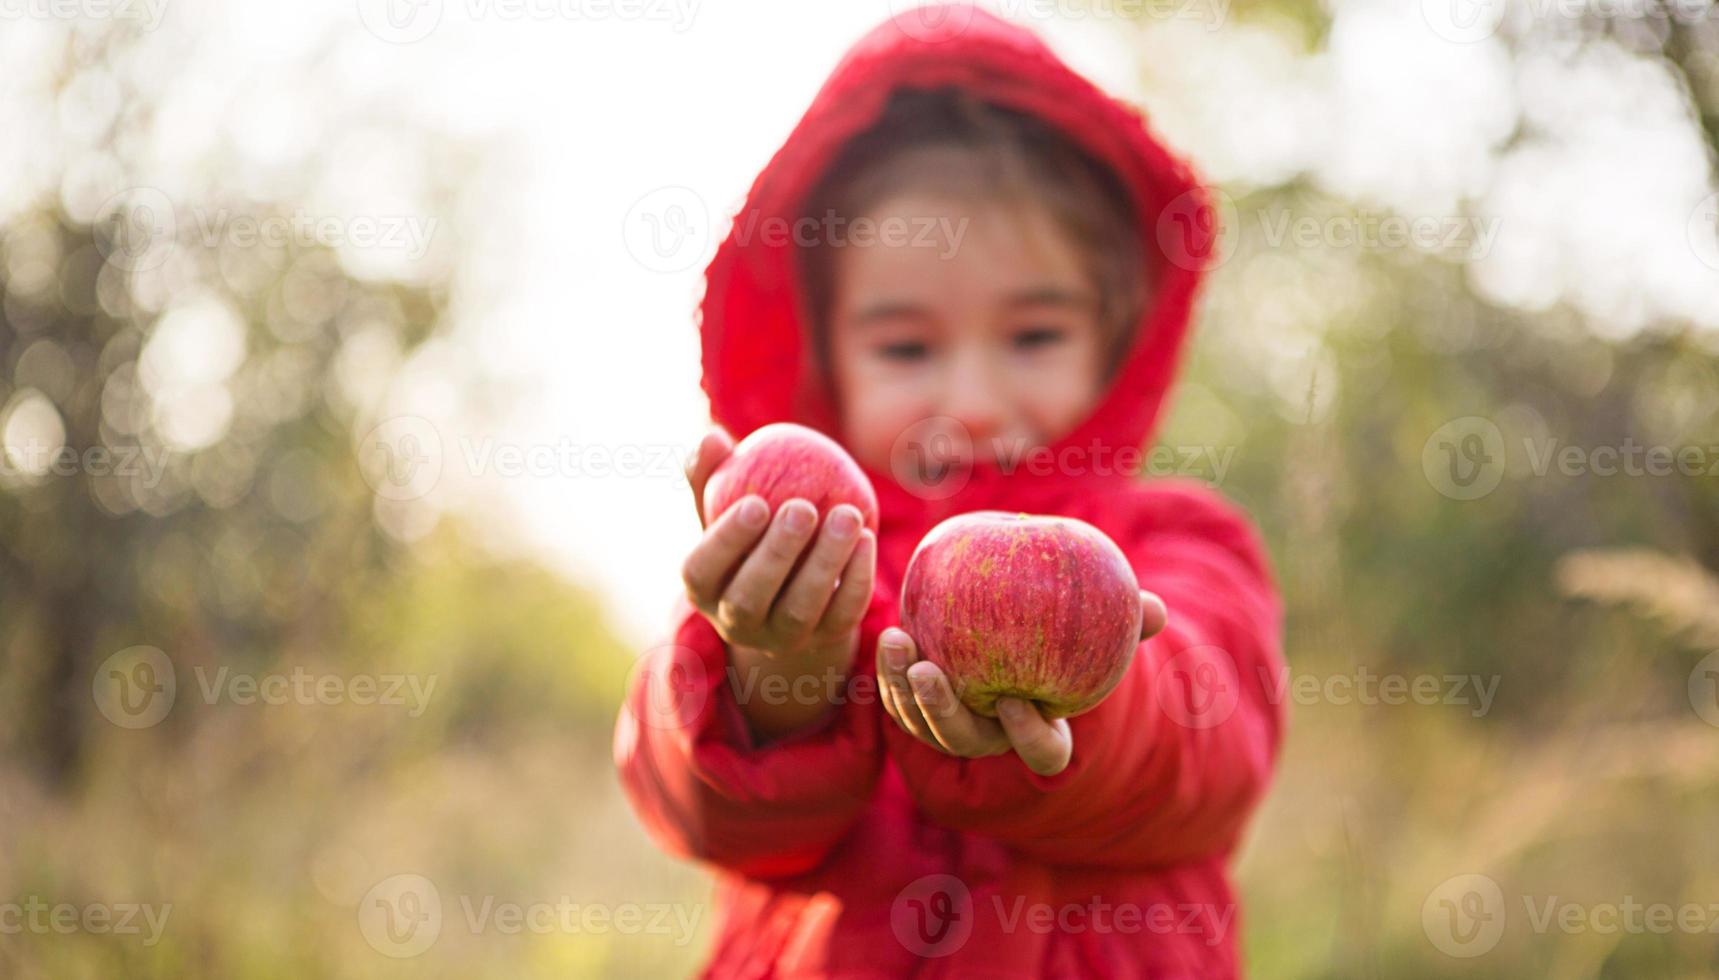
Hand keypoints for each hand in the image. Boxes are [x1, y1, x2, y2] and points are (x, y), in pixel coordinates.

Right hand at [680, 429, 875, 664]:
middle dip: (777, 553)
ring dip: (826, 563)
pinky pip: (842, 615)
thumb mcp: (724, 510)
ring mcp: (781, 640)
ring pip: (801, 610)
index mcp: (703, 590)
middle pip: (750, 598)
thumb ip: (712, 474)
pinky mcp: (824, 641)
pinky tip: (868, 538)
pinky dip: (857, 579)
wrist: (788, 595)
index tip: (756, 502)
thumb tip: (711, 437)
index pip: (701, 572)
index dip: (725, 541)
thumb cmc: (748, 537)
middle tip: (803, 508)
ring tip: (848, 515)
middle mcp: (736, 624)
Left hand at [876, 591, 1168, 776]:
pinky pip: (901, 700)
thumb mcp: (1101, 626)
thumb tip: (1154, 608)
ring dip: (905, 688)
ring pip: (924, 724)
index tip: (1016, 699)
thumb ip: (1127, 620)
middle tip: (930, 671)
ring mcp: (954, 726)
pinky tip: (888, 637)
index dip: (1029, 736)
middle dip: (943, 712)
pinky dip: (891, 675)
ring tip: (896, 641)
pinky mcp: (921, 706)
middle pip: (965, 742)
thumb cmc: (1070, 632)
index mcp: (1042, 730)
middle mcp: (994, 738)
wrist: (1022, 631)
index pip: (1042, 753)